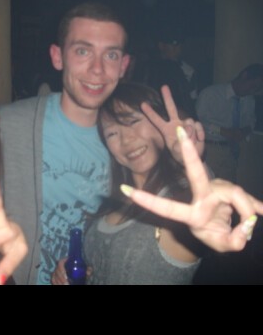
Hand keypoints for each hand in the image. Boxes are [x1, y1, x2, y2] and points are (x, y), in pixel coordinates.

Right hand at [51, 258, 91, 284]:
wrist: (74, 271)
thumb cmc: (79, 268)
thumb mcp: (83, 268)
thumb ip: (87, 269)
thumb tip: (89, 271)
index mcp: (65, 261)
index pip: (60, 263)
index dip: (62, 270)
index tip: (66, 277)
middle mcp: (59, 265)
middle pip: (57, 271)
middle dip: (61, 279)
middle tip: (67, 284)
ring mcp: (56, 271)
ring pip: (54, 276)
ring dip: (59, 282)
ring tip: (65, 286)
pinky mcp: (54, 276)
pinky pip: (53, 280)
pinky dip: (56, 283)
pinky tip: (60, 285)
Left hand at [121, 126, 262, 252]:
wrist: (227, 229)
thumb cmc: (216, 235)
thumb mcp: (222, 245)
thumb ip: (234, 241)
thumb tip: (247, 223)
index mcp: (192, 212)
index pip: (166, 207)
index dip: (146, 200)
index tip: (125, 189)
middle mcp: (202, 195)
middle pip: (196, 173)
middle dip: (187, 151)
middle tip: (178, 128)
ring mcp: (216, 188)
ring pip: (238, 196)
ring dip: (247, 213)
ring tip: (247, 227)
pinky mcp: (231, 188)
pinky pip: (248, 198)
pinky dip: (256, 209)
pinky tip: (260, 213)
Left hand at [141, 85, 204, 163]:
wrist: (193, 157)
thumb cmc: (180, 155)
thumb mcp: (178, 151)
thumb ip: (181, 142)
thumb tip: (187, 128)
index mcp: (166, 130)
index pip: (156, 120)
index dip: (150, 112)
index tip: (142, 104)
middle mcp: (175, 124)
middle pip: (171, 108)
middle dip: (167, 97)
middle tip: (164, 86)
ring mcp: (185, 124)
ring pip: (189, 122)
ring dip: (191, 133)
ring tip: (191, 142)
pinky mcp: (195, 126)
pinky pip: (198, 125)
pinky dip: (200, 133)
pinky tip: (199, 140)